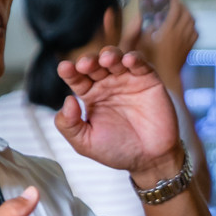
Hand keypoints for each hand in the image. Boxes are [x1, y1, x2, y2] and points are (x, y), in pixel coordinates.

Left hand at [52, 47, 182, 178]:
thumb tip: (67, 100)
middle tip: (85, 65)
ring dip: (110, 55)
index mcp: (90, 96)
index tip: (64, 69)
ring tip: (106, 60)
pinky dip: (135, 59)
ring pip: (116, 58)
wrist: (150, 160)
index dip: (70, 71)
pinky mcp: (148, 80)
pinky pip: (141, 64)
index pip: (77, 78)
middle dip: (89, 61)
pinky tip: (129, 60)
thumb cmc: (118, 151)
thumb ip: (69, 125)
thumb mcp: (85, 143)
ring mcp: (128, 80)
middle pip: (95, 64)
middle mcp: (107, 85)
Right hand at [135, 0, 197, 81]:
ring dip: (187, 14)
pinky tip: (184, 27)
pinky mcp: (189, 48)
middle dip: (181, 4)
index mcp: (168, 31)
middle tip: (174, 1)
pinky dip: (191, 25)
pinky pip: (195, 32)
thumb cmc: (150, 64)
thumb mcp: (140, 44)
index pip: (176, 9)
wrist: (165, 80)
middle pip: (186, 13)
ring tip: (179, 12)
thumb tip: (147, 18)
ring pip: (192, 22)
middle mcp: (180, 35)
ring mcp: (186, 42)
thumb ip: (143, 28)